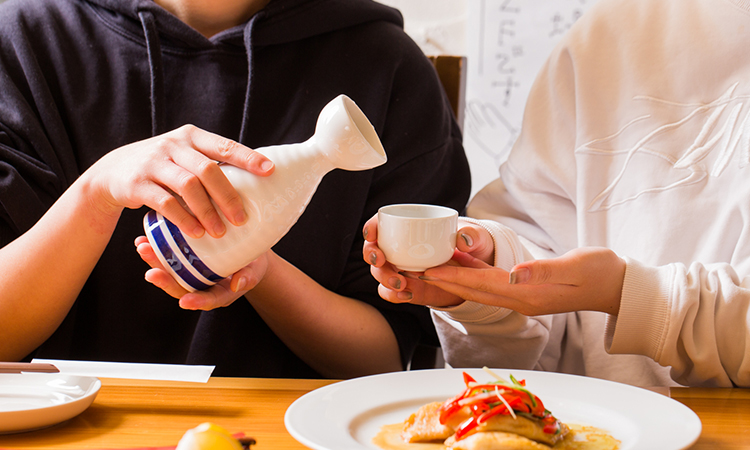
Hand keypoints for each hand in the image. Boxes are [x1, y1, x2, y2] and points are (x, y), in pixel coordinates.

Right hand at [82, 125, 273, 238]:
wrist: (113, 172)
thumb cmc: (163, 166)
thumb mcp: (184, 156)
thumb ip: (210, 164)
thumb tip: (255, 181)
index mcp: (192, 137)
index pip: (225, 145)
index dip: (248, 158)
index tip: (270, 171)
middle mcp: (173, 145)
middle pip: (208, 170)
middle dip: (228, 196)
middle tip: (243, 219)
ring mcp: (153, 162)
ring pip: (187, 186)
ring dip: (207, 211)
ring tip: (220, 232)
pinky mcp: (137, 183)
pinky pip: (164, 202)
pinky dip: (183, 219)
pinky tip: (196, 234)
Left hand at [135, 235, 269, 309]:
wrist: (250, 248)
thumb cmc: (253, 262)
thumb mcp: (255, 269)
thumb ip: (247, 277)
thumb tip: (238, 284)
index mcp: (220, 293)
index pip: (207, 300)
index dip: (197, 302)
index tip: (185, 302)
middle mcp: (201, 286)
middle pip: (181, 287)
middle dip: (165, 280)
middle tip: (152, 273)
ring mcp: (191, 273)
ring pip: (171, 272)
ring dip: (154, 261)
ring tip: (142, 248)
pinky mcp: (185, 259)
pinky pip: (169, 257)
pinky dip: (156, 249)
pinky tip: (143, 239)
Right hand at [362, 217, 494, 307]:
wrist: (476, 273)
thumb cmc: (471, 246)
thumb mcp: (476, 238)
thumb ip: (473, 236)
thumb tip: (463, 239)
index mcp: (409, 228)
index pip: (380, 223)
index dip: (371, 227)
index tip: (372, 234)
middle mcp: (399, 248)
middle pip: (373, 249)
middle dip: (371, 255)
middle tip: (381, 260)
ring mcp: (400, 269)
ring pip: (379, 272)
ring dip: (383, 277)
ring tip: (400, 282)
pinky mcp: (406, 287)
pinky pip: (390, 292)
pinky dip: (393, 295)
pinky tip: (406, 294)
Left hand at [420, 247, 625, 315]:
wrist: (620, 286)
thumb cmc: (602, 273)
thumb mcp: (576, 268)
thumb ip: (544, 271)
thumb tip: (515, 274)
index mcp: (529, 296)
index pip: (483, 287)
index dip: (455, 277)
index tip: (430, 270)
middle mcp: (521, 300)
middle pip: (474, 292)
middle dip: (445, 282)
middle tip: (417, 273)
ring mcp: (524, 298)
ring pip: (480, 290)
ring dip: (455, 280)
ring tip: (429, 268)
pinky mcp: (527, 292)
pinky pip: (492, 285)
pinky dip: (473, 275)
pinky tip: (462, 262)